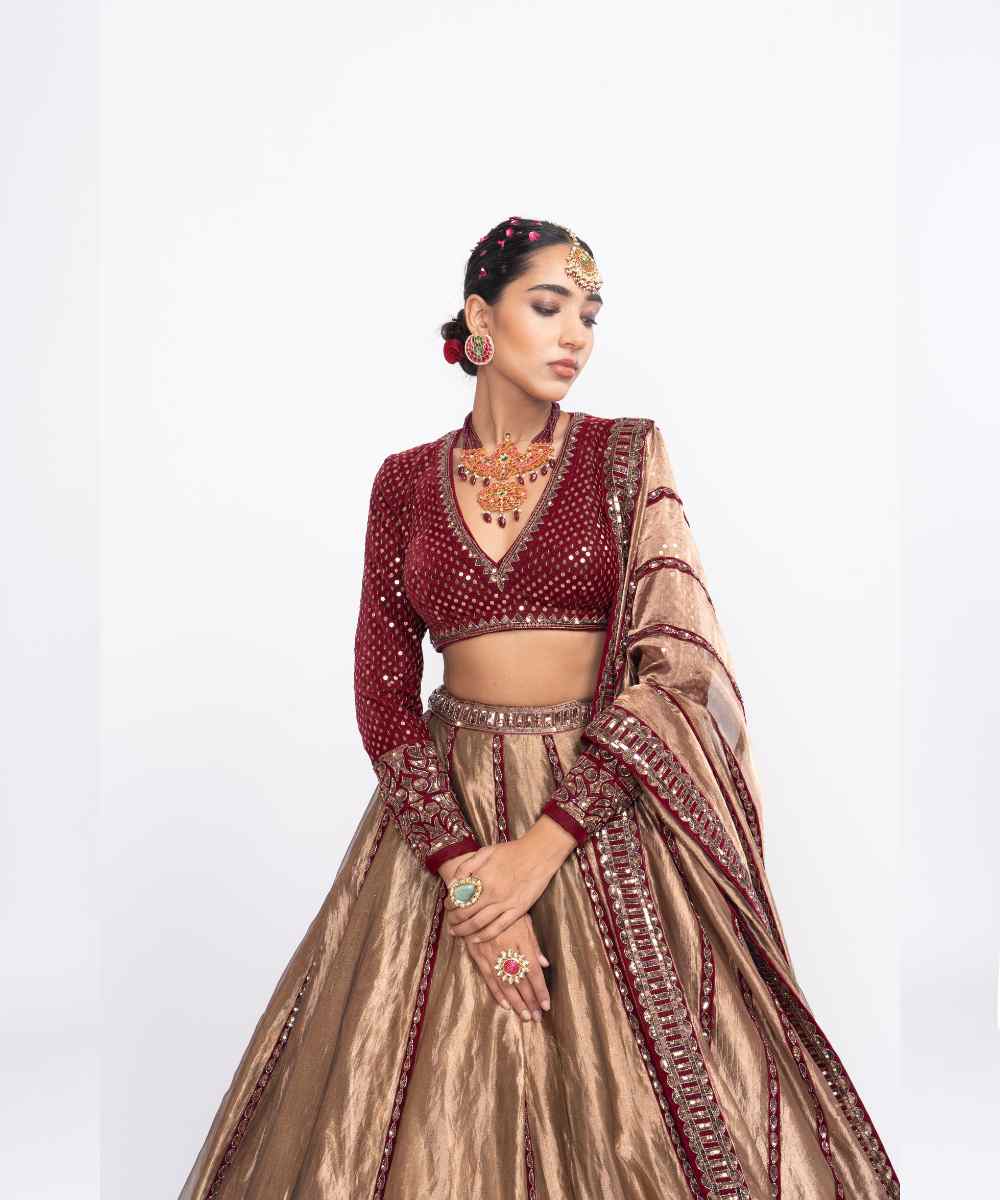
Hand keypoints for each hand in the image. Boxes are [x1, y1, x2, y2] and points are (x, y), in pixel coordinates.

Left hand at [441, 833, 564, 944]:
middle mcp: (492, 893)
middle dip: (454, 920)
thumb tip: (453, 883)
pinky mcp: (518, 911)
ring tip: (456, 932)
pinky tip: (475, 939)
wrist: (538, 854)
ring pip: (478, 923)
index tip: (447, 906)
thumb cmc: (512, 851)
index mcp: (483, 878)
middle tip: (449, 922)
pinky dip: (484, 936)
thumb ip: (467, 866)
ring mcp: (505, 904)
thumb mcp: (486, 851)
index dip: (450, 904)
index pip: (459, 897)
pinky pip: (498, 928)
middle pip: (466, 913)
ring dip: (464, 930)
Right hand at [461, 910, 551, 1022]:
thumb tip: (545, 963)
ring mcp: (491, 955)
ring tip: (525, 1016)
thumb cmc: (504, 908)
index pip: (534, 972)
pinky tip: (505, 1005)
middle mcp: (507, 951)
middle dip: (530, 1001)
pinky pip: (489, 979)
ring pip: (505, 984)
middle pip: (521, 981)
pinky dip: (497, 993)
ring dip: (516, 1002)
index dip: (541, 990)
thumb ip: (534, 943)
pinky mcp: (478, 956)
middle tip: (537, 1017)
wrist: (476, 899)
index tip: (546, 1005)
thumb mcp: (523, 920)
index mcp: (521, 942)